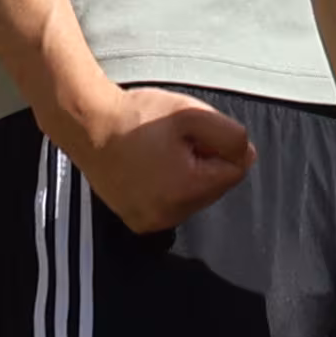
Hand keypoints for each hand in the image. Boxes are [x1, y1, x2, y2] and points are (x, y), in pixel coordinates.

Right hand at [65, 87, 259, 234]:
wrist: (88, 126)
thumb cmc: (137, 117)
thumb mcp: (193, 114)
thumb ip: (231, 136)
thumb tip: (247, 156)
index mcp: (186, 189)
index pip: (234, 171)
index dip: (219, 146)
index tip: (193, 134)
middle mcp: (170, 215)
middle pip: (215, 188)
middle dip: (205, 163)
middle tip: (174, 142)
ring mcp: (152, 222)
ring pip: (195, 199)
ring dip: (188, 176)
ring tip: (159, 154)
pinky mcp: (138, 222)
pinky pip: (172, 206)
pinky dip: (169, 189)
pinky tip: (150, 169)